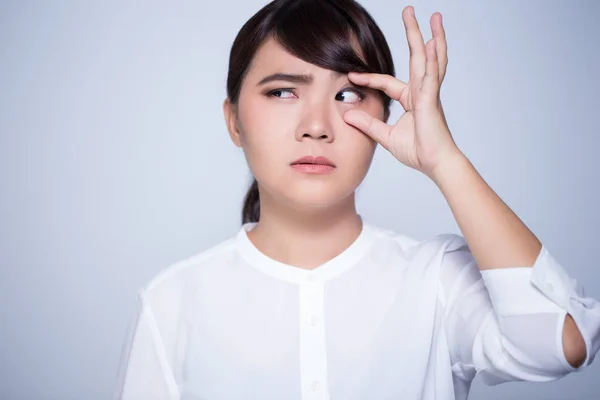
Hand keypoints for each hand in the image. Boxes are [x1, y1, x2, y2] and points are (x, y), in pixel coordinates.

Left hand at [343, 6, 461, 178]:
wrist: (435, 164)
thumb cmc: (418, 151)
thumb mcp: (385, 137)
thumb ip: (368, 125)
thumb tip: (348, 115)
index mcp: (411, 99)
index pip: (386, 82)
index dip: (368, 79)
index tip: (350, 75)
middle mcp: (421, 91)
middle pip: (416, 57)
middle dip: (413, 33)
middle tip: (410, 11)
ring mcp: (429, 93)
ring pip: (429, 59)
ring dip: (430, 36)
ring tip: (432, 16)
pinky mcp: (432, 100)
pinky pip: (431, 76)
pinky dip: (432, 59)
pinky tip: (431, 42)